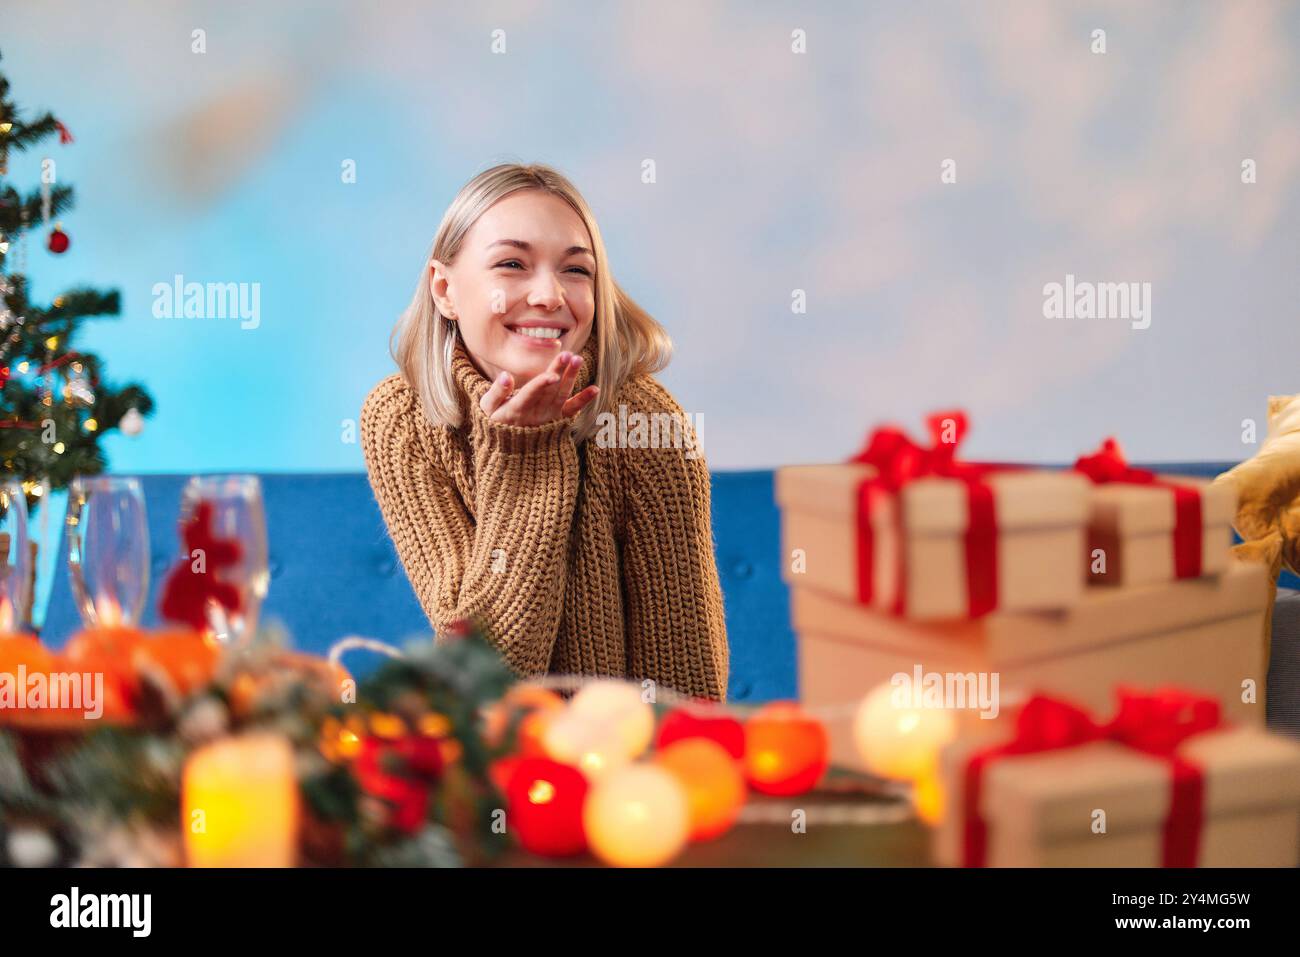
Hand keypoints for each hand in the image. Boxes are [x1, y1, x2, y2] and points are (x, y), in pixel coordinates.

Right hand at [479, 351, 599, 426]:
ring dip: (571, 378)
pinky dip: (584, 400)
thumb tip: (505, 375)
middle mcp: (536, 414)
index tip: (553, 375)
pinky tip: (596, 389)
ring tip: (578, 359)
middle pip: (549, 390)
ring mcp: (548, 417)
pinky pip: (572, 410)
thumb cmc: (495, 422)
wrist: (508, 449)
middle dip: (559, 372)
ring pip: (561, 395)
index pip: (530, 394)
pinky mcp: (557, 419)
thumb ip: (497, 392)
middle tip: (568, 355)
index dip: (541, 385)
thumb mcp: (487, 409)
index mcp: (517, 409)